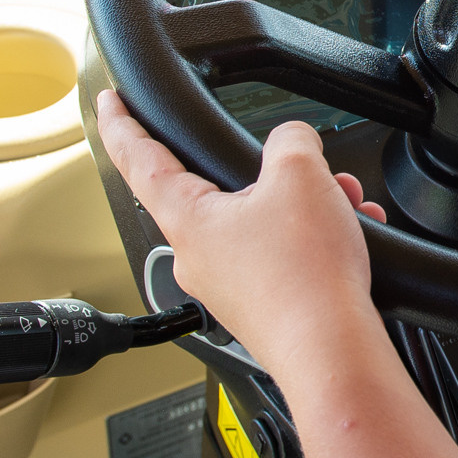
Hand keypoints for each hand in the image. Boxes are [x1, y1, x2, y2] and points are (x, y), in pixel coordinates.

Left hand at [95, 89, 388, 381]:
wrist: (333, 353)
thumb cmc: (305, 281)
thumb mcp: (302, 176)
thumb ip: (291, 140)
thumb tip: (294, 143)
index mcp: (188, 220)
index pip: (137, 159)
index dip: (122, 123)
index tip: (111, 104)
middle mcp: (199, 257)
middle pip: (219, 189)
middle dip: (269, 168)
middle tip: (299, 158)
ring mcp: (229, 285)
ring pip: (261, 221)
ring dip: (303, 204)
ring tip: (340, 201)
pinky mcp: (260, 305)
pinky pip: (282, 254)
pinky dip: (314, 237)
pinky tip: (346, 233)